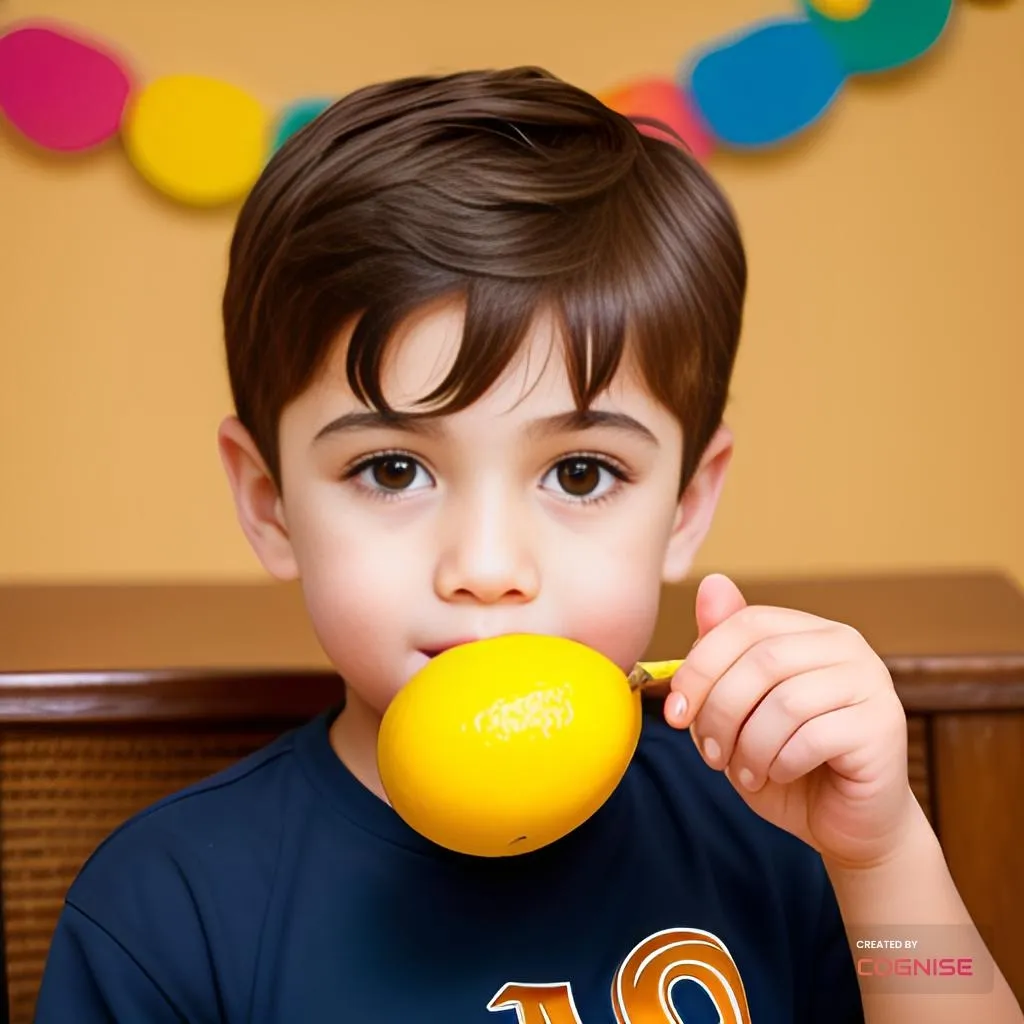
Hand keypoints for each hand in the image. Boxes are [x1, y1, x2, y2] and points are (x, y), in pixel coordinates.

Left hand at [664, 573, 918, 868]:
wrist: (846, 822)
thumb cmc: (786, 760)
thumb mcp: (739, 707)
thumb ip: (722, 653)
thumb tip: (711, 582)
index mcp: (808, 630)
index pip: (745, 624)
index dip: (701, 667)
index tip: (676, 713)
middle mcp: (846, 645)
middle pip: (762, 661)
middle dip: (721, 713)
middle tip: (710, 755)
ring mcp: (871, 682)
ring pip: (786, 702)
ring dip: (750, 746)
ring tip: (745, 772)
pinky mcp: (883, 726)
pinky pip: (814, 738)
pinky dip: (781, 763)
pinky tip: (778, 775)